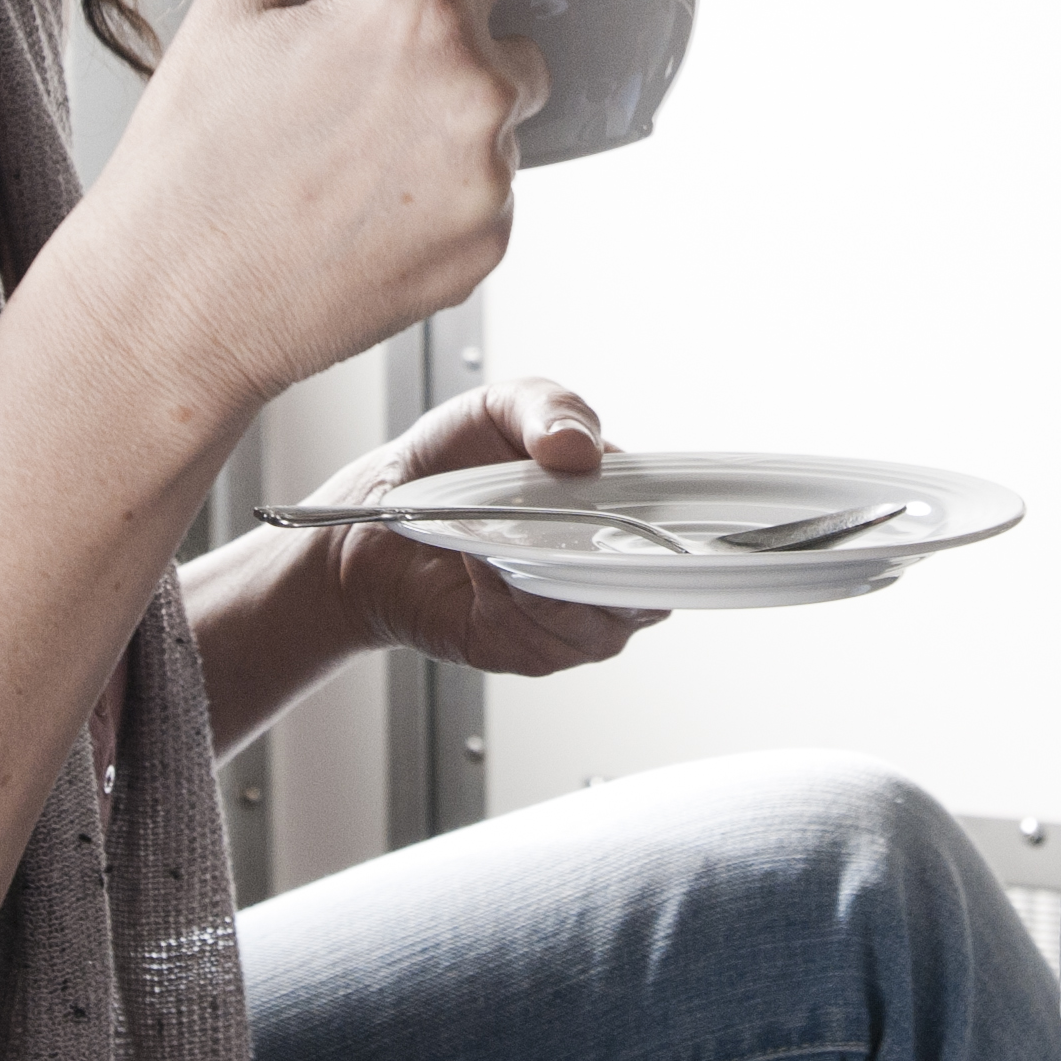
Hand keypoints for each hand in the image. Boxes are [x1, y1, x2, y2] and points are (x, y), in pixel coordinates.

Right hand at [70, 0, 546, 413]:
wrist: (171, 300)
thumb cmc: (193, 151)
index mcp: (423, 16)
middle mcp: (475, 96)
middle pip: (513, 40)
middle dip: (453, 50)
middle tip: (353, 91)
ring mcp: (488, 181)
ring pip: (500, 122)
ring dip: (448, 126)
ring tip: (345, 159)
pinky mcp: (486, 250)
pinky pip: (489, 195)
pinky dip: (442, 196)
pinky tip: (359, 210)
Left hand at [307, 377, 662, 676]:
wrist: (380, 515)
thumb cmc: (454, 459)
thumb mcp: (502, 408)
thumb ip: (551, 410)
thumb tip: (580, 449)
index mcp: (627, 515)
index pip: (679, 542)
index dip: (662, 533)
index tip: (623, 510)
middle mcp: (610, 576)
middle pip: (645, 596)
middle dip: (596, 560)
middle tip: (545, 521)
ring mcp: (574, 622)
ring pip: (591, 623)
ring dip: (538, 575)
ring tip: (492, 533)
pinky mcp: (527, 653)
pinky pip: (536, 638)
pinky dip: (503, 598)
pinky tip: (478, 564)